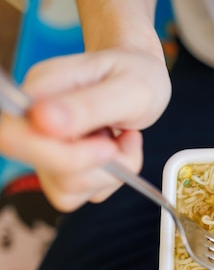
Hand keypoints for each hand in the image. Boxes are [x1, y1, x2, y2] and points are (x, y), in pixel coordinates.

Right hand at [0, 47, 170, 211]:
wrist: (141, 76)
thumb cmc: (135, 75)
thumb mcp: (128, 88)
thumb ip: (88, 105)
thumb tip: (42, 119)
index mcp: (40, 91)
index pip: (17, 138)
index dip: (67, 155)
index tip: (110, 147)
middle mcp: (33, 121)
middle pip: (43, 170)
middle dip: (97, 168)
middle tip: (125, 140)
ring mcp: (45, 147)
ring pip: (66, 189)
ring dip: (110, 172)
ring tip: (123, 138)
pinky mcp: (61, 167)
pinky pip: (78, 194)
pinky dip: (108, 180)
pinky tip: (117, 151)